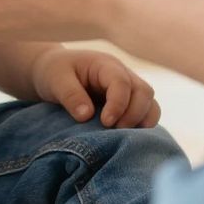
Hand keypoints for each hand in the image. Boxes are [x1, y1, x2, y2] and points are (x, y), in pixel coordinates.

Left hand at [31, 47, 160, 127]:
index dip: (118, 104)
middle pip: (144, 92)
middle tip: (115, 132)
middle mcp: (122, 75)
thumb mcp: (55, 80)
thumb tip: (86, 116)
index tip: (106, 122)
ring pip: (150, 104)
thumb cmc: (54, 72)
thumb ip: (70, 95)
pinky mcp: (128, 104)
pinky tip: (126, 139)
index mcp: (105, 65)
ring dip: (142, 122)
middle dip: (135, 115)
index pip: (122, 82)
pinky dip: (141, 127)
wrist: (53, 72)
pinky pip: (145, 114)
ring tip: (123, 137)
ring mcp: (128, 89)